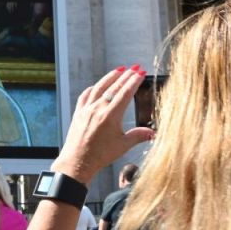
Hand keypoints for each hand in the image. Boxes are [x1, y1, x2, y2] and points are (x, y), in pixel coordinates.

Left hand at [52, 67, 153, 183]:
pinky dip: (93, 88)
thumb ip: (138, 136)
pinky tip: (97, 85)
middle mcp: (98, 109)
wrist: (77, 162)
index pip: (125, 93)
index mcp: (110, 115)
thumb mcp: (123, 146)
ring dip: (110, 77)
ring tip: (119, 69)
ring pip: (99, 88)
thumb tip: (153, 133)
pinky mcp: (78, 113)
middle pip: (114, 87)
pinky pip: (86, 95)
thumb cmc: (100, 156)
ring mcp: (87, 109)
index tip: (141, 73)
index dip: (134, 81)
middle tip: (135, 67)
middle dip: (126, 75)